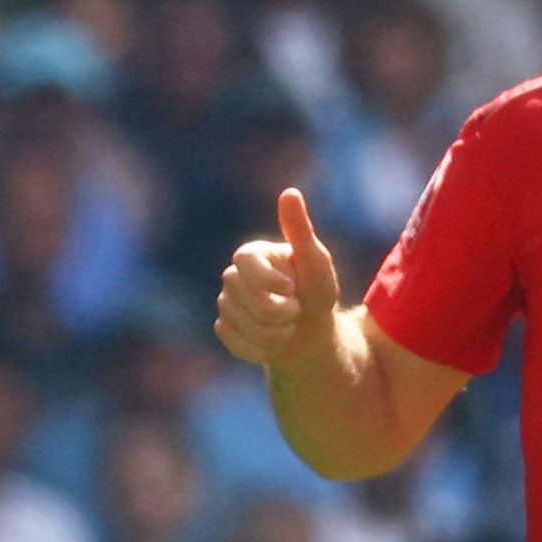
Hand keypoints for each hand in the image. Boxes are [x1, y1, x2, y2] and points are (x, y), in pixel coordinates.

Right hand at [217, 187, 340, 368]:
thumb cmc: (316, 291)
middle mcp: (233, 275)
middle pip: (246, 299)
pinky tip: (274, 341)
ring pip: (242, 324)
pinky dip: (261, 349)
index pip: (244, 261)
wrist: (312, 331)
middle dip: (280, 313)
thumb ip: (300, 229)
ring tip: (287, 326)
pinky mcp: (224, 328)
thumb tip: (289, 192)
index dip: (268, 280)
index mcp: (252, 254)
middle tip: (296, 310)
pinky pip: (235, 342)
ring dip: (274, 333)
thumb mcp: (315, 260)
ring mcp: (226, 302)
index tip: (292, 288)